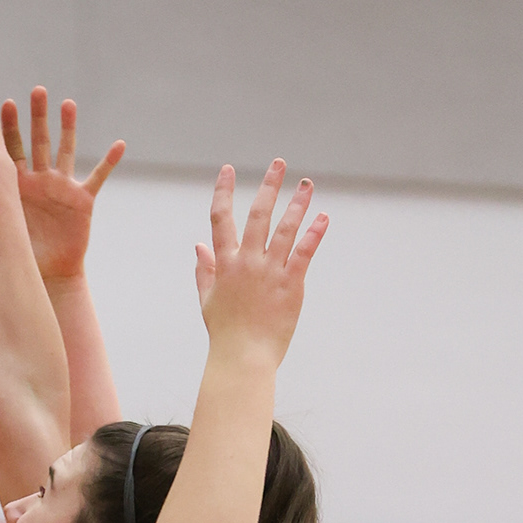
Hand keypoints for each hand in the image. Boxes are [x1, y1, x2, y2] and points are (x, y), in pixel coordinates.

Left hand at [0, 87, 124, 277]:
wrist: (47, 274)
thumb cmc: (21, 252)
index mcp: (19, 184)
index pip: (13, 149)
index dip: (10, 127)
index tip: (5, 103)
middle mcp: (41, 179)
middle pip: (39, 142)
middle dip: (38, 117)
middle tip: (36, 91)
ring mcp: (63, 187)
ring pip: (66, 151)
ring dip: (68, 128)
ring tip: (67, 104)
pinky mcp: (82, 200)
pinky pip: (98, 177)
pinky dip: (109, 162)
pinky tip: (119, 145)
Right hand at [194, 161, 327, 363]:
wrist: (243, 359)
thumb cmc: (225, 333)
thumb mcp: (208, 300)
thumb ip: (205, 271)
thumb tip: (199, 247)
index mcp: (225, 264)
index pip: (221, 219)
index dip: (223, 192)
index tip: (227, 170)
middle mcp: (247, 262)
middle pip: (258, 214)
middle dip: (269, 186)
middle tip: (279, 163)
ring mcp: (270, 272)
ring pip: (285, 228)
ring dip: (297, 203)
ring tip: (306, 184)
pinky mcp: (291, 285)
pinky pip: (304, 252)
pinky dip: (314, 233)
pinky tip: (323, 217)